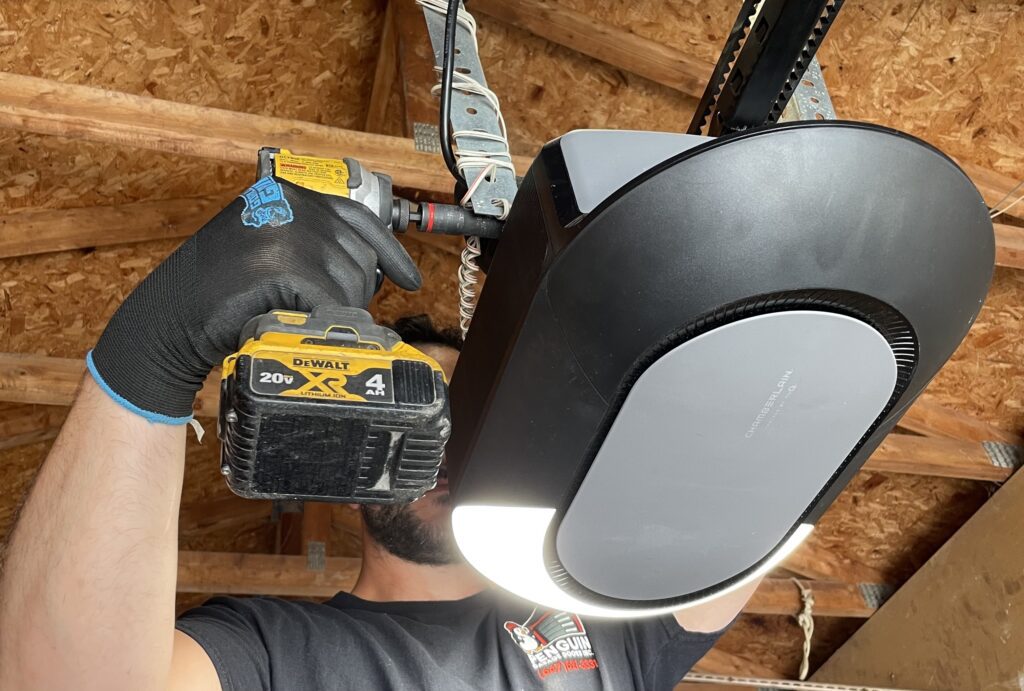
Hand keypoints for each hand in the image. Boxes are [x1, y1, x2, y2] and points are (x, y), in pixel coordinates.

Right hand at [89, 177, 420, 422]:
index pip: (360, 218)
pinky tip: (310, 326)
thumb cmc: (221, 286)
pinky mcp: (283, 270)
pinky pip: (331, 303)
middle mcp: (290, 204)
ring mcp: (287, 235)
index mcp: (288, 189)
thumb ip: (313, 235)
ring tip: (303, 315)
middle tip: (328, 309)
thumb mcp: (267, 239)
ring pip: (350, 282)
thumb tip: (376, 258)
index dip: (391, 253)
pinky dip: (327, 320)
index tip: (411, 279)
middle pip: (359, 255)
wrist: (171, 316)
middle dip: (355, 289)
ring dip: (337, 307)